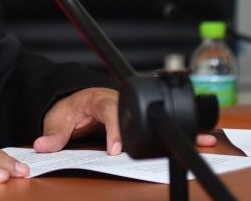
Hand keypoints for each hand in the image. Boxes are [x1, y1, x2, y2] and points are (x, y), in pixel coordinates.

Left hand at [34, 88, 218, 154]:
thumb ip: (53, 133)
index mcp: (100, 99)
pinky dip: (183, 131)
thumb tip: (43, 146)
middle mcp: (121, 101)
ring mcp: (135, 109)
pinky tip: (207, 138)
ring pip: (156, 117)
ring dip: (177, 128)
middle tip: (161, 151)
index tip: (116, 149)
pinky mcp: (142, 119)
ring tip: (203, 140)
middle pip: (139, 115)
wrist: (79, 100)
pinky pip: (162, 124)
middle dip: (151, 131)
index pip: (109, 111)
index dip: (114, 130)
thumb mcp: (59, 118)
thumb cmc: (72, 107)